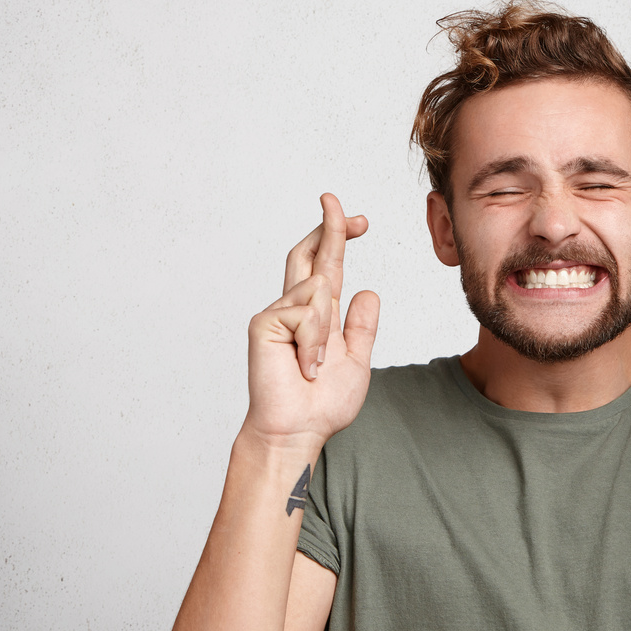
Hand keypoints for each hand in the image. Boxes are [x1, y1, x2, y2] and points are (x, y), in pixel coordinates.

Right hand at [242, 193, 379, 446]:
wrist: (299, 429)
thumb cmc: (322, 403)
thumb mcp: (357, 359)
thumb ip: (361, 327)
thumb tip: (367, 291)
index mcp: (317, 314)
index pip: (327, 265)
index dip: (339, 238)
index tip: (359, 221)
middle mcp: (294, 308)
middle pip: (308, 254)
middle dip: (327, 226)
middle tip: (335, 200)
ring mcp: (276, 314)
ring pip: (318, 289)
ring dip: (327, 331)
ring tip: (316, 365)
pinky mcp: (264, 324)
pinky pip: (306, 313)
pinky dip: (314, 343)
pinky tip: (304, 366)